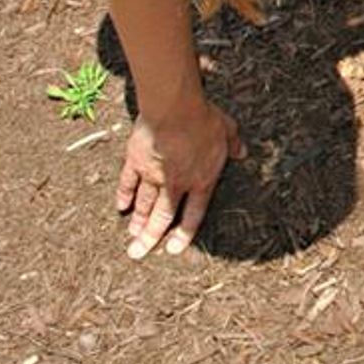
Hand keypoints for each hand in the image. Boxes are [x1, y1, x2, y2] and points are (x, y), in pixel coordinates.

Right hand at [116, 101, 244, 258]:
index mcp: (201, 179)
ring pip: (144, 204)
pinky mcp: (135, 162)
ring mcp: (153, 174)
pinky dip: (123, 195)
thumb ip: (233, 144)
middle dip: (150, 237)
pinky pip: (127, 183)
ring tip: (132, 237)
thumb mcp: (227, 130)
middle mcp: (176, 183)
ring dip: (138, 221)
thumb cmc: (203, 119)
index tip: (173, 249)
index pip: (194, 213)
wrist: (174, 110)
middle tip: (138, 253)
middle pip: (162, 216)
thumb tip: (243, 152)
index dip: (184, 233)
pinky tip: (121, 207)